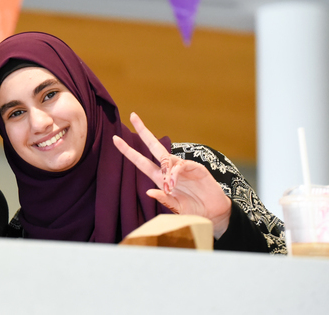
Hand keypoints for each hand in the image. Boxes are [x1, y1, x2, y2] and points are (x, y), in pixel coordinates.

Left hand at [113, 112, 231, 238]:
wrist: (214, 213)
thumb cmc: (193, 209)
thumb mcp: (176, 208)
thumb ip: (164, 200)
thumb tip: (148, 191)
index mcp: (160, 178)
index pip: (141, 161)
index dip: (128, 151)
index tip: (115, 139)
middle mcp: (169, 169)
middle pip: (153, 146)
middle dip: (143, 131)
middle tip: (132, 115)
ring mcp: (182, 167)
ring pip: (167, 158)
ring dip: (166, 170)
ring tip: (171, 186)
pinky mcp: (195, 167)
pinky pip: (181, 165)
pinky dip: (175, 172)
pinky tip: (174, 182)